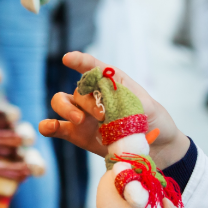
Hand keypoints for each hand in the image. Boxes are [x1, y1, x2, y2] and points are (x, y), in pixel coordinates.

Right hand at [39, 52, 190, 166]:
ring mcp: (83, 115)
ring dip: (66, 109)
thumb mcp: (148, 108)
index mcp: (111, 82)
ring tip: (79, 121)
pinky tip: (50, 127)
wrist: (158, 148)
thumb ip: (128, 103)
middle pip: (79, 90)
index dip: (80, 61)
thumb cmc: (154, 121)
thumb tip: (110, 106)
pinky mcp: (77, 135)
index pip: (92, 67)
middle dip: (88, 101)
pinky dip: (48, 126)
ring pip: (61, 102)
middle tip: (103, 116)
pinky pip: (56, 128)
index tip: (69, 59)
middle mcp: (94, 96)